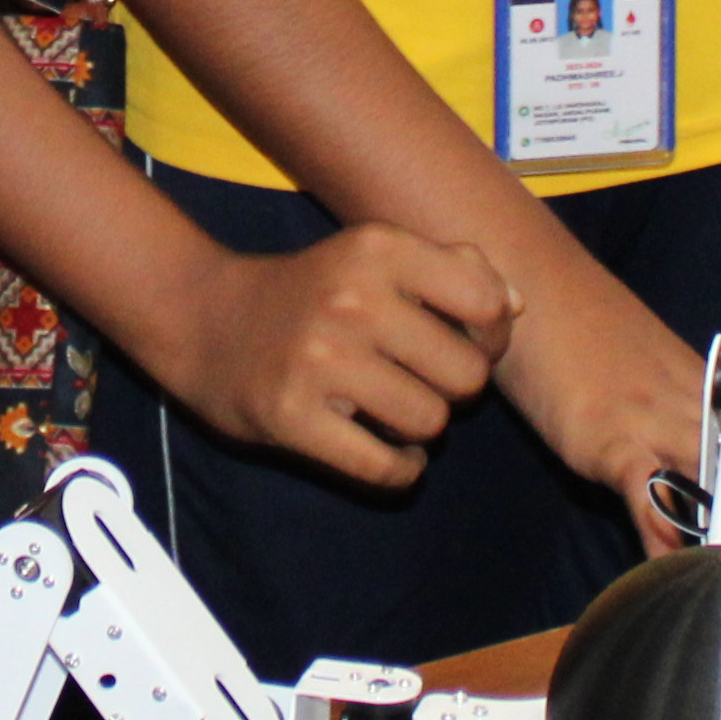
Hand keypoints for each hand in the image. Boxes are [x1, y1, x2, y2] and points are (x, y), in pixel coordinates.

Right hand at [150, 228, 517, 495]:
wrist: (204, 321)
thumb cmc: (310, 290)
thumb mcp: (373, 255)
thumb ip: (453, 269)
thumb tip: (517, 306)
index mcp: (378, 248)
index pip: (488, 305)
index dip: (490, 336)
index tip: (462, 342)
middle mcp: (350, 297)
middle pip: (467, 376)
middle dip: (454, 390)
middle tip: (421, 382)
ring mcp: (319, 359)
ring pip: (430, 424)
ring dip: (423, 430)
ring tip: (395, 412)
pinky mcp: (292, 417)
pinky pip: (386, 467)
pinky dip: (400, 471)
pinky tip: (389, 454)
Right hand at [480, 264, 710, 559]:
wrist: (532, 277)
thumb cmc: (579, 322)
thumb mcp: (644, 366)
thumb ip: (671, 411)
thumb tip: (685, 466)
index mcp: (707, 390)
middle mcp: (692, 405)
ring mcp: (653, 421)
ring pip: (714, 485)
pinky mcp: (609, 438)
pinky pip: (648, 493)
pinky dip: (664, 533)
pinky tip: (676, 569)